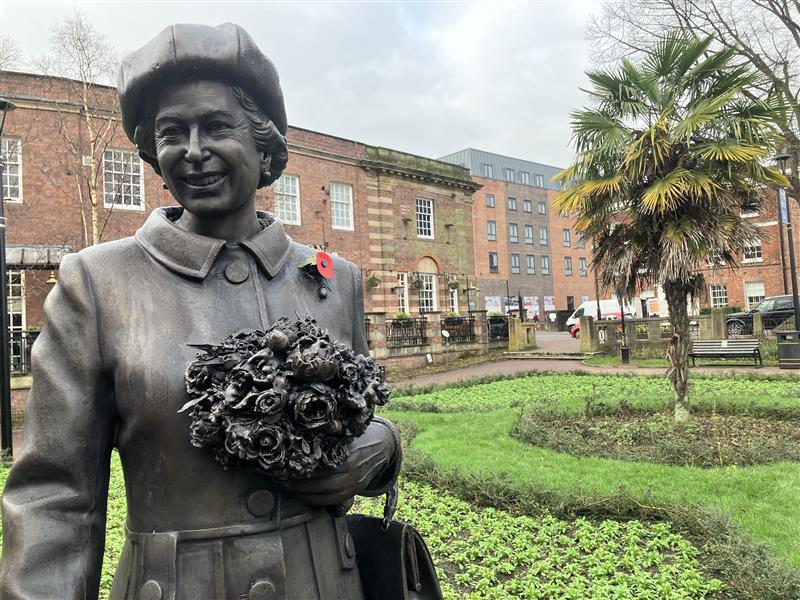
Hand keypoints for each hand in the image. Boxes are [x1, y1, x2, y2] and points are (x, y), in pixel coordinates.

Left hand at [282, 418, 397, 505]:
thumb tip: (298, 437)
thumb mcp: (345, 433)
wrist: (382, 446)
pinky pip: (334, 501)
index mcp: (347, 457)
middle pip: (321, 485)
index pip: (319, 468)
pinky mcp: (355, 491)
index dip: (301, 471)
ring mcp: (355, 484)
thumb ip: (328, 437)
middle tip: (282, 482)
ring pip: (327, 496)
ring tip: (289, 490)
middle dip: (299, 486)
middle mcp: (352, 473)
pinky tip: (305, 496)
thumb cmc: (358, 436)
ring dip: (306, 496)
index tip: (284, 469)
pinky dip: (318, 501)